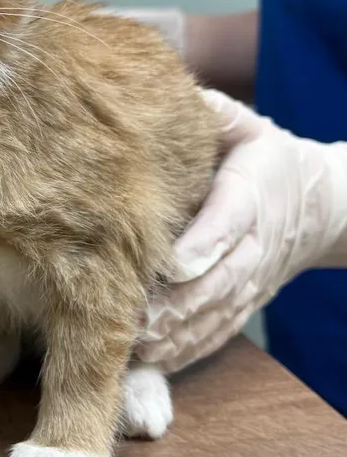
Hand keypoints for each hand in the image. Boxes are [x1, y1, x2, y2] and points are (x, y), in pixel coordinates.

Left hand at [137, 90, 346, 373]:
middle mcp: (253, 244)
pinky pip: (219, 332)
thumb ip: (216, 113)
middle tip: (136, 319)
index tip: (171, 265)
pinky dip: (189, 350)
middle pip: (220, 280)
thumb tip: (173, 94)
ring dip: (178, 334)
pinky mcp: (244, 302)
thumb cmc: (266, 158)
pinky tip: (154, 362)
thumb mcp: (247, 126)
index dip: (202, 244)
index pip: (230, 220)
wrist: (320, 204)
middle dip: (179, 303)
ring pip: (216, 313)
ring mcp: (251, 280)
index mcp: (253, 193)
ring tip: (137, 347)